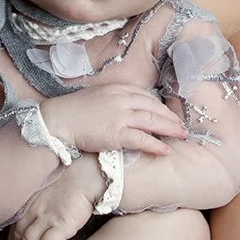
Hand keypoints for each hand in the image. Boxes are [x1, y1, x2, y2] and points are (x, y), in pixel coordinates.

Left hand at [7, 158, 101, 239]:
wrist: (88, 174)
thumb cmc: (72, 176)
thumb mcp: (48, 184)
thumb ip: (39, 198)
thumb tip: (39, 210)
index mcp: (31, 200)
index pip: (15, 224)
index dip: (12, 239)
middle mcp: (34, 210)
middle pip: (18, 235)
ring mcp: (46, 218)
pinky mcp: (61, 225)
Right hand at [40, 85, 184, 155]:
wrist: (57, 120)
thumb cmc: (72, 111)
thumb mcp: (96, 96)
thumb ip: (113, 100)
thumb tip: (126, 110)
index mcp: (117, 88)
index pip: (146, 96)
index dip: (160, 106)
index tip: (169, 114)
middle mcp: (121, 99)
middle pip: (153, 107)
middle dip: (170, 117)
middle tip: (182, 126)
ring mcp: (120, 116)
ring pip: (152, 121)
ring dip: (170, 129)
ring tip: (181, 136)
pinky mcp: (116, 133)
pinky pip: (142, 139)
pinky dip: (156, 145)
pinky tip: (165, 151)